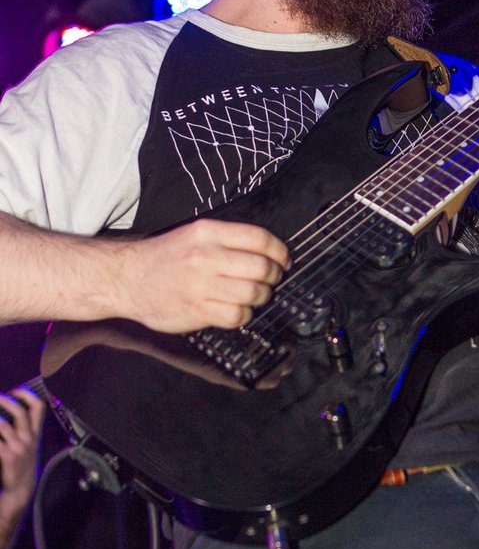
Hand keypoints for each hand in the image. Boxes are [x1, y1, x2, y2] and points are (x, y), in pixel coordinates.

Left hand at [0, 386, 44, 525]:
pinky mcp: (8, 456)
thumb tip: (8, 414)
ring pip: (3, 425)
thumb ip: (23, 430)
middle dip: (5, 401)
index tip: (14, 391)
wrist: (21, 489)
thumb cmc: (22, 465)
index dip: (26, 395)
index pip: (38, 407)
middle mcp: (29, 438)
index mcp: (35, 433)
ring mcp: (19, 447)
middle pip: (19, 412)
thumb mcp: (29, 445)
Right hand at [113, 219, 290, 333]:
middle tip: (271, 280)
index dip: (279, 251)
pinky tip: (236, 310)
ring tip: (253, 296)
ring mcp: (201, 285)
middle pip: (261, 267)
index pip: (259, 238)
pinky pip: (236, 315)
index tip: (283, 260)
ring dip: (261, 297)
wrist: (125, 278)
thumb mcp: (193, 235)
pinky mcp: (197, 310)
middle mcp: (206, 256)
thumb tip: (266, 252)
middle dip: (274, 276)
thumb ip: (226, 240)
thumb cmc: (164, 257)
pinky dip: (243, 315)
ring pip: (253, 293)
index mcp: (207, 233)